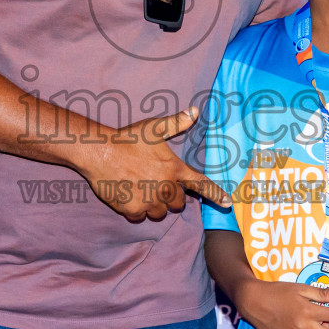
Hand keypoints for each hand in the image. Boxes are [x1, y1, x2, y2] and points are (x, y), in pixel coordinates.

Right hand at [73, 109, 230, 221]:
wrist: (100, 152)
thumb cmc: (128, 138)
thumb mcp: (154, 128)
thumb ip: (176, 122)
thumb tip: (194, 111)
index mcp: (174, 169)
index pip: (201, 184)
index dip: (216, 194)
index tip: (228, 203)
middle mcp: (165, 188)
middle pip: (178, 203)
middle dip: (171, 196)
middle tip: (156, 184)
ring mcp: (149, 201)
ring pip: (160, 213)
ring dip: (155, 205)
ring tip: (142, 189)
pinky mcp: (132, 209)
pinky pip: (140, 217)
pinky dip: (137, 210)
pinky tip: (129, 195)